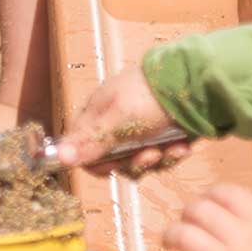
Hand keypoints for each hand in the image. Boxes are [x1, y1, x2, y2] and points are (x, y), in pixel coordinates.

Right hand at [59, 63, 193, 174]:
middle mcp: (115, 127)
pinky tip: (182, 145)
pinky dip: (173, 154)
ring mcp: (140, 132)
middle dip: (134, 164)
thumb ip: (90, 141)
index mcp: (96, 117)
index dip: (96, 163)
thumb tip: (58, 157)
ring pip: (140, 162)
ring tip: (172, 147)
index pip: (82, 150)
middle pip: (114, 162)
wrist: (193, 84)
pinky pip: (161, 158)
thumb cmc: (148, 96)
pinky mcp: (162, 137)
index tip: (113, 166)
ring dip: (158, 160)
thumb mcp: (117, 119)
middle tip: (150, 154)